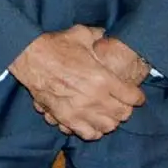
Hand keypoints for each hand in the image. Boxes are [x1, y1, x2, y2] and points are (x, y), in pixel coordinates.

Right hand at [10, 25, 142, 139]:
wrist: (30, 58)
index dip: (137, 97)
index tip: (136, 96)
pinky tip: (92, 122)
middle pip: (123, 114)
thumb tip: (105, 34)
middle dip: (125, 109)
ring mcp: (80, 110)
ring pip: (108, 127)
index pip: (132, 96)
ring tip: (107, 114)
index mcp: (102, 78)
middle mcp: (94, 98)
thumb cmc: (56, 46)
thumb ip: (98, 36)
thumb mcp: (81, 34)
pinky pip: (88, 134)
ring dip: (110, 121)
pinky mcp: (65, 118)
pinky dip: (93, 131)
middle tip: (122, 103)